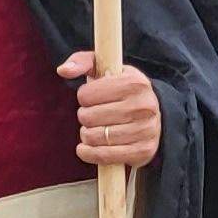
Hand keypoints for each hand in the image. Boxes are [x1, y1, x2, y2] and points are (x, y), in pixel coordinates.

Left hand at [60, 53, 159, 167]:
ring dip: (87, 134)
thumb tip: (62, 70)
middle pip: (88, 117)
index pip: (85, 95)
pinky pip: (103, 156)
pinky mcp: (143, 151)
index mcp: (134, 83)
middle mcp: (144, 106)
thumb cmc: (121, 89)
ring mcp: (146, 130)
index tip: (93, 97)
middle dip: (84, 116)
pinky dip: (88, 153)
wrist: (154, 114)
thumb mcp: (105, 68)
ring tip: (97, 128)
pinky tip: (88, 147)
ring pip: (93, 137)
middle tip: (94, 114)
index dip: (84, 97)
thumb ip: (82, 61)